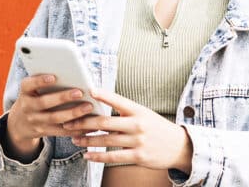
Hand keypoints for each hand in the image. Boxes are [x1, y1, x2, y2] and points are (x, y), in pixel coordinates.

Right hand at [5, 74, 95, 160]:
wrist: (19, 123)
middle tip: (80, 92)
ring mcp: (35, 121)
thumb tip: (72, 74)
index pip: (28, 85)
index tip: (53, 77)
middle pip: (44, 102)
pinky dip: (76, 128)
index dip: (39, 81)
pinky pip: (61, 131)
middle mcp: (27, 107)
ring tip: (89, 107)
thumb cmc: (34, 97)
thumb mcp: (33, 89)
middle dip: (62, 97)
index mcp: (25, 92)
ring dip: (73, 113)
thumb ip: (45, 82)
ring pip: (55, 118)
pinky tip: (89, 124)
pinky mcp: (44, 132)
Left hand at [65, 88, 192, 171]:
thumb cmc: (158, 129)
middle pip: (105, 122)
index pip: (118, 100)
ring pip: (106, 140)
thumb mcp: (145, 115)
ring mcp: (138, 141)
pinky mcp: (138, 156)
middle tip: (69, 122)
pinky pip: (113, 157)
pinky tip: (87, 155)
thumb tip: (101, 111)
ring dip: (87, 140)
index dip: (103, 95)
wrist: (179, 146)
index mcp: (138, 110)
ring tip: (74, 139)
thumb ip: (125, 113)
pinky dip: (97, 156)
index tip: (89, 91)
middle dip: (84, 122)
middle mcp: (137, 124)